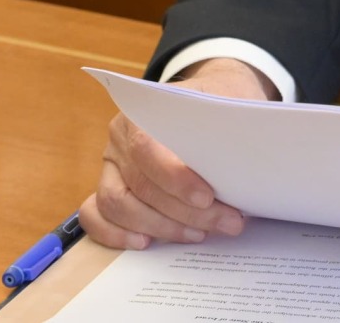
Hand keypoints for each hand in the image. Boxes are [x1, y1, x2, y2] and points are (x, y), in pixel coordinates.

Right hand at [77, 58, 277, 248]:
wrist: (206, 97)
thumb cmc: (218, 103)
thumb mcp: (228, 103)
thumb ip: (229, 130)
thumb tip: (244, 168)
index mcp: (142, 110)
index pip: (146, 146)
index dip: (174, 177)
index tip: (207, 197)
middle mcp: (119, 139)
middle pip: (140, 183)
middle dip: (184, 211)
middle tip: (227, 222)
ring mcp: (110, 165)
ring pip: (118, 204)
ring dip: (160, 226)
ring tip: (199, 233)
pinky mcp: (108, 187)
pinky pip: (95, 214)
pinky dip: (115, 233)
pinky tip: (146, 242)